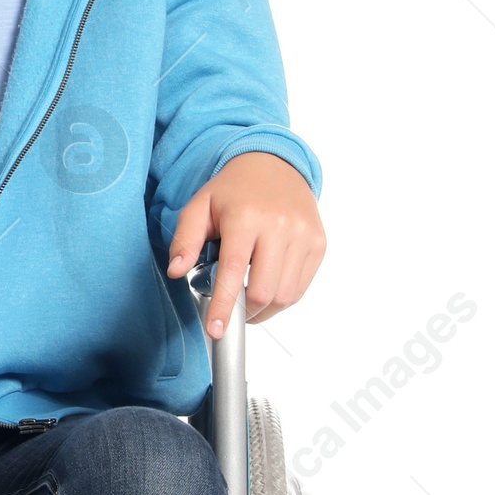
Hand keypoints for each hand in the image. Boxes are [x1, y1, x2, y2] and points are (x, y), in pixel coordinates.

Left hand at [166, 152, 324, 339]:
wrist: (274, 164)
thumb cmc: (234, 189)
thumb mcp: (199, 206)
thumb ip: (185, 240)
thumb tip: (176, 271)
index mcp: (246, 216)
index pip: (232, 272)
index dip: (223, 306)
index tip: (215, 330)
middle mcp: (279, 225)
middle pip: (263, 291)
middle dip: (243, 311)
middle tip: (230, 308)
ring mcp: (303, 235)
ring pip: (285, 295)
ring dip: (263, 308)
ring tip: (247, 296)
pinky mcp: (318, 243)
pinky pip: (300, 287)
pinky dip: (282, 297)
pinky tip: (267, 285)